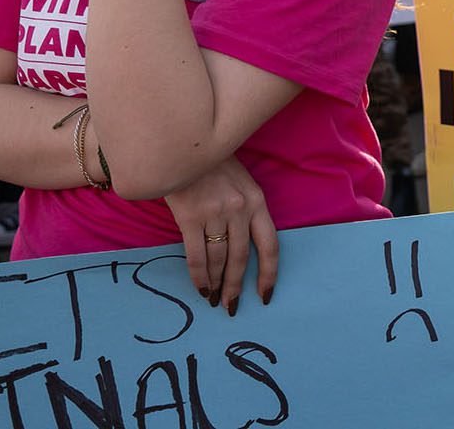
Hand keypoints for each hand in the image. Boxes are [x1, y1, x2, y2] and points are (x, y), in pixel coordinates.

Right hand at [164, 156, 278, 314]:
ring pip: (219, 259)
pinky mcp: (190, 217)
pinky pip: (196, 255)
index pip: (270, 245)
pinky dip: (199, 275)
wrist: (184, 146)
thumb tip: (242, 247)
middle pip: (241, 258)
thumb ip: (246, 210)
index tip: (265, 295)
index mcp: (256, 201)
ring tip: (213, 298)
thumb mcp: (241, 183)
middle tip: (231, 306)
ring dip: (216, 284)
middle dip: (236, 286)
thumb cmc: (213, 166)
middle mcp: (240, 209)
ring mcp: (215, 213)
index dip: (269, 274)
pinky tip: (200, 288)